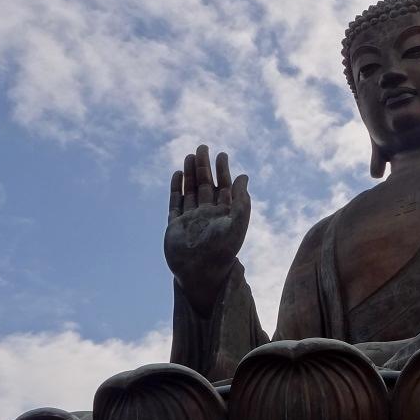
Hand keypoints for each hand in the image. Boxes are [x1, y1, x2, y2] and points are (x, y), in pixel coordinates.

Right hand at [164, 145, 250, 311]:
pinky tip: (178, 174)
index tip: (222, 154)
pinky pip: (175, 203)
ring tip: (189, 155)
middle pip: (205, 185)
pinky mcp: (175, 225)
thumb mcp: (237, 222)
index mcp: (224, 215)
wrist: (200, 272)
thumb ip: (242, 200)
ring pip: (190, 191)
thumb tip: (244, 176)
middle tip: (202, 147)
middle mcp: (207, 215)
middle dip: (204, 166)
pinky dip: (176, 188)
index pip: (224, 187)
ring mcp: (190, 219)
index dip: (223, 170)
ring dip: (190, 174)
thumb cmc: (223, 250)